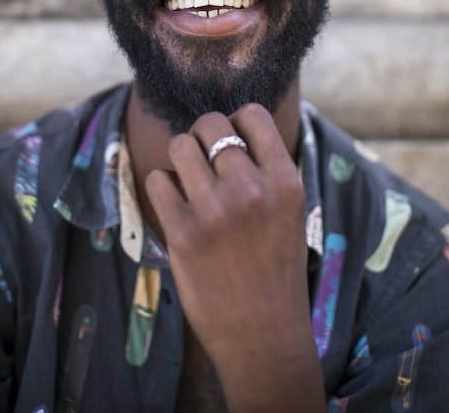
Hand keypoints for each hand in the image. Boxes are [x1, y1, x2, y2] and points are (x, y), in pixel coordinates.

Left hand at [147, 103, 324, 411]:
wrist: (264, 335)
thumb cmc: (277, 270)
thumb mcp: (290, 212)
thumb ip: (267, 171)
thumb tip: (232, 128)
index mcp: (285, 181)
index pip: (252, 114)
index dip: (236, 120)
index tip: (231, 138)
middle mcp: (252, 189)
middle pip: (210, 123)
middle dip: (202, 135)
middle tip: (204, 159)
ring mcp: (215, 210)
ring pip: (179, 145)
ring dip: (180, 157)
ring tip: (188, 180)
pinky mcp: (182, 233)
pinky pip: (158, 180)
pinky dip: (163, 187)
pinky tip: (176, 206)